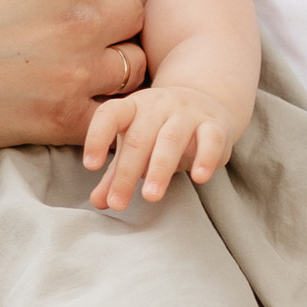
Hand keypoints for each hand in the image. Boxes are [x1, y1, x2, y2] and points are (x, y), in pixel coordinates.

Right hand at [0, 0, 148, 151]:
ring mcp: (76, 72)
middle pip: (131, 12)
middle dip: (104, 14)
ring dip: (109, 59)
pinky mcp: (61, 118)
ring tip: (67, 61)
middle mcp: (82, 16)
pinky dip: (100, 107)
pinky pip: (112, 112)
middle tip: (62, 25)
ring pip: (133, 62)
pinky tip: (68, 97)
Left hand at [81, 77, 235, 210]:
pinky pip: (211, 139)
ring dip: (160, 169)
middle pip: (139, 138)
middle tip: (119, 203)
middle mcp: (158, 105)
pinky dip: (205, 158)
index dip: (97, 138)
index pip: (110, 115)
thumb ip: (115, 174)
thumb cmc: (160, 130)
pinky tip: (199, 178)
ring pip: (172, 138)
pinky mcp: (215, 124)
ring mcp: (188, 112)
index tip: (90, 166)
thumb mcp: (135, 147)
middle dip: (127, 172)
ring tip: (150, 196)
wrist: (205, 102)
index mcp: (133, 107)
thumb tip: (98, 202)